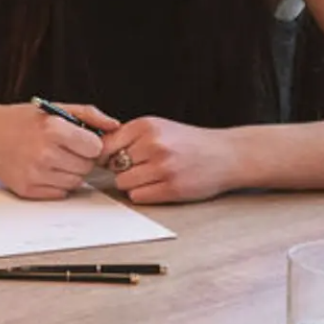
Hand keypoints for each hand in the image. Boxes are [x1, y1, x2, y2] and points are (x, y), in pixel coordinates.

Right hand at [0, 100, 117, 199]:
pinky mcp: (27, 189)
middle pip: (87, 167)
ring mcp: (35, 174)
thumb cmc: (20, 120)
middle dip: (79, 158)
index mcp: (53, 130)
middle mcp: (44, 153)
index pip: (95, 148)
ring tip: (52, 158)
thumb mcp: (54, 109)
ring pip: (75, 182)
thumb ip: (88, 115)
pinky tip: (42, 169)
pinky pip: (59, 193)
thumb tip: (115, 126)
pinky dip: (55, 183)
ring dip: (69, 172)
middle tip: (62, 148)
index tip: (78, 139)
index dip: (89, 144)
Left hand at [101, 116, 240, 202]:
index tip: (112, 159)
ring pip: (123, 182)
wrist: (227, 154)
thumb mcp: (158, 127)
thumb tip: (95, 151)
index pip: (104, 145)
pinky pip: (138, 196)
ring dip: (132, 183)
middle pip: (113, 165)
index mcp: (146, 126)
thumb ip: (128, 136)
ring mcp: (164, 167)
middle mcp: (154, 145)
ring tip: (150, 176)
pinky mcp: (172, 188)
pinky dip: (143, 194)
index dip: (105, 155)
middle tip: (140, 168)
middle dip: (121, 169)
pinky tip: (158, 186)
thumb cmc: (188, 142)